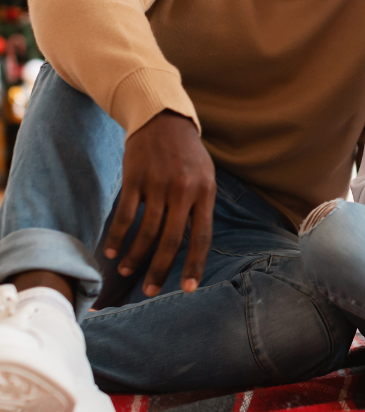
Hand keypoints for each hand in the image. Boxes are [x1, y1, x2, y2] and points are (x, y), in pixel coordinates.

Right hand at [103, 110, 215, 296]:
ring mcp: (159, 184)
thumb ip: (200, 208)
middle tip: (150, 291)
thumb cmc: (187, 155)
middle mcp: (184, 191)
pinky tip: (112, 251)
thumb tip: (194, 246)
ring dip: (135, 256)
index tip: (187, 289)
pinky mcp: (135, 179)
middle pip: (171, 240)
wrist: (163, 120)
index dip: (194, 265)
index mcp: (205, 192)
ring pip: (146, 231)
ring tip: (128, 271)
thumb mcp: (205, 177)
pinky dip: (118, 236)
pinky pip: (125, 215)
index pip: (202, 237)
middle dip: (160, 270)